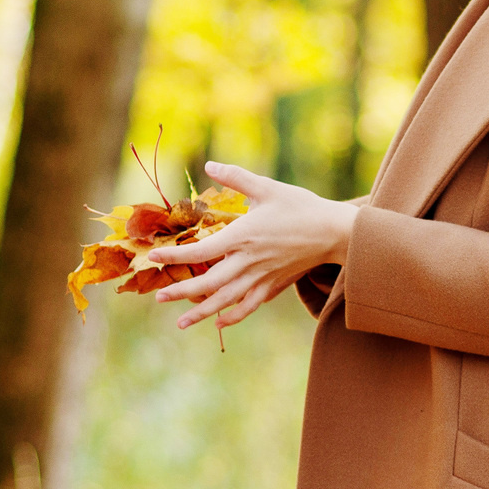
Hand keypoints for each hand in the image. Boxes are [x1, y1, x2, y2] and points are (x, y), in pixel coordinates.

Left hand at [142, 162, 359, 332]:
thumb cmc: (301, 207)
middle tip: (159, 297)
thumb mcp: (268, 187)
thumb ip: (236, 177)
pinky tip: (219, 322)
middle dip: (181, 291)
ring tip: (180, 323)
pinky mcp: (274, 285)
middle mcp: (249, 260)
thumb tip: (210, 165)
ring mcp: (262, 276)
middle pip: (209, 282)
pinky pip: (250, 305)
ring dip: (201, 312)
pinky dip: (233, 316)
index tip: (154, 257)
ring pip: (226, 300)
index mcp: (243, 235)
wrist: (334, 232)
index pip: (202, 251)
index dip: (176, 256)